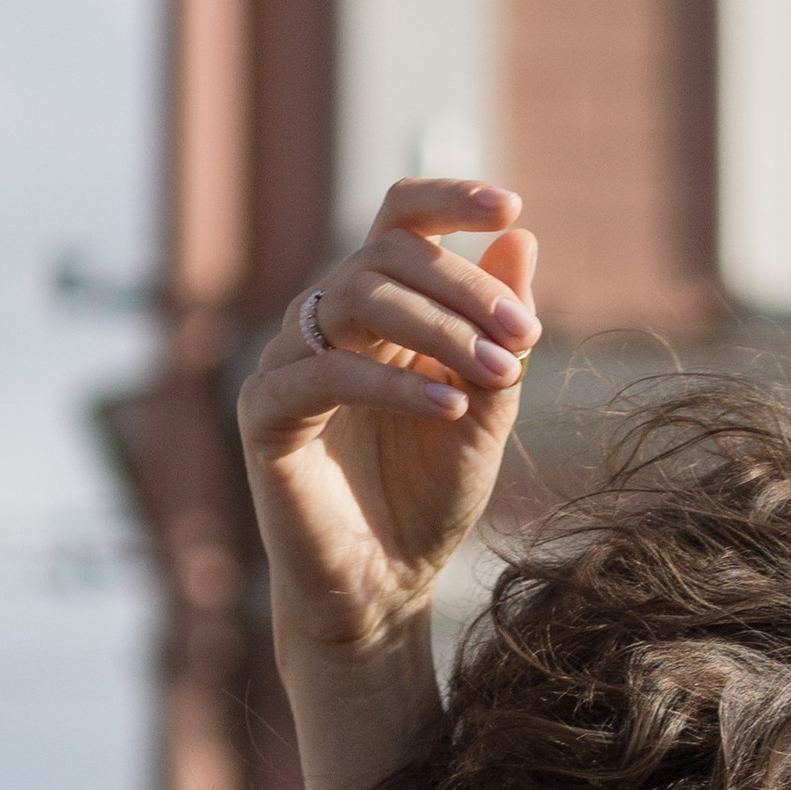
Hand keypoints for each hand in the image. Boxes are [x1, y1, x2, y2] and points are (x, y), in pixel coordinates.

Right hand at [238, 180, 539, 669]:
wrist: (383, 590)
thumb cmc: (428, 501)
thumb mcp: (483, 414)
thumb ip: (497, 336)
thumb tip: (522, 240)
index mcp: (377, 310)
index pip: (400, 222)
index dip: (449, 200)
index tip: (511, 206)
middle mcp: (326, 321)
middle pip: (386, 256)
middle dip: (463, 288)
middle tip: (523, 334)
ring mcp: (290, 362)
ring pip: (354, 299)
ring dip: (439, 329)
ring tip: (499, 372)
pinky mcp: (267, 413)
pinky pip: (325, 374)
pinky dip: (393, 384)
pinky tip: (450, 408)